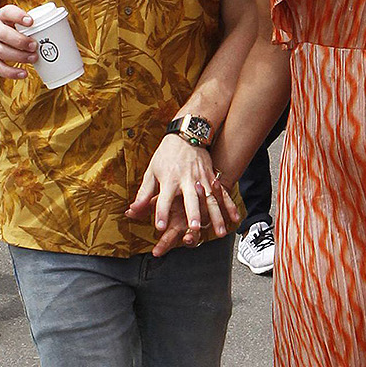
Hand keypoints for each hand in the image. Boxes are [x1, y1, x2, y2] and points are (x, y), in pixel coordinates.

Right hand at [0, 5, 38, 78]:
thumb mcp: (7, 21)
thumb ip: (23, 24)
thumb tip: (49, 30)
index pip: (7, 12)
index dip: (18, 16)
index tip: (30, 21)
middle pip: (3, 34)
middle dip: (20, 41)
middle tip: (34, 45)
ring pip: (1, 52)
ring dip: (19, 56)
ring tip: (33, 58)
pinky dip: (12, 72)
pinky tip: (23, 73)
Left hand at [127, 136, 238, 256]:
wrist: (187, 135)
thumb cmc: (166, 156)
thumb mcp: (151, 172)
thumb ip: (143, 194)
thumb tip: (131, 211)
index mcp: (169, 179)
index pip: (164, 199)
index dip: (161, 213)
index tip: (160, 227)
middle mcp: (186, 180)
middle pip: (190, 200)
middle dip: (193, 214)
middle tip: (194, 228)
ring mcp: (202, 179)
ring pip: (210, 200)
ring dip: (215, 216)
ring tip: (218, 231)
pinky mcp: (212, 178)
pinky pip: (222, 195)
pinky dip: (229, 207)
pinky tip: (234, 218)